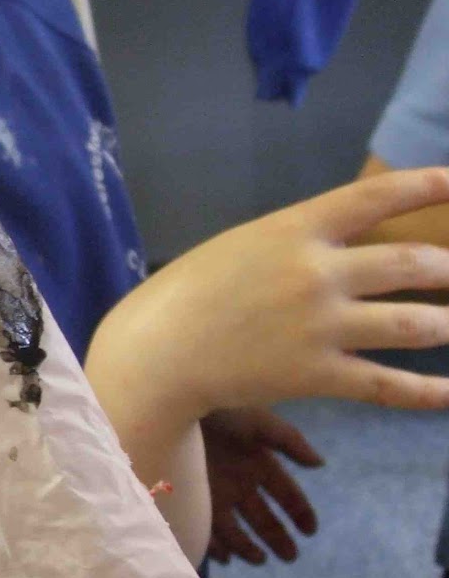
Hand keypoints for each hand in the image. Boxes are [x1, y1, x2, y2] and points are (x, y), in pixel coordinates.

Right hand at [90, 166, 448, 431]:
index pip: (376, 197)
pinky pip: (385, 385)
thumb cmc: (190, 293)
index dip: (427, 185)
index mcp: (296, 229)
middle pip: (411, 263)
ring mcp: (321, 326)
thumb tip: (348, 252)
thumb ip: (297, 243)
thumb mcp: (244, 245)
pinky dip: (426, 393)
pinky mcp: (316, 376)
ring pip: (412, 324)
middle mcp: (318, 273)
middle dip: (447, 268)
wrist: (157, 352)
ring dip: (446, 324)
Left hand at [203, 407, 322, 564]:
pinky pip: (206, 531)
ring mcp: (213, 494)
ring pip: (235, 529)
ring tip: (260, 560)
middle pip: (262, 516)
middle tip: (290, 557)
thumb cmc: (218, 410)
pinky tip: (227, 557)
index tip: (310, 531)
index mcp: (257, 463)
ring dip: (247, 547)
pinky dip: (216, 546)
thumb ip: (289, 442)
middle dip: (277, 536)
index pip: (285, 493)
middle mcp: (238, 483)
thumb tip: (320, 464)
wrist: (170, 407)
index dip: (299, 511)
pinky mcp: (190, 502)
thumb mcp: (257, 422)